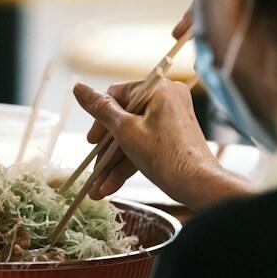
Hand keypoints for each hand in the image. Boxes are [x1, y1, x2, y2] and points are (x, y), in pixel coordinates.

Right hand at [73, 79, 243, 210]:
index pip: (118, 96)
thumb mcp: (125, 131)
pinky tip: (111, 186)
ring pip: (133, 138)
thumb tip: (77, 88)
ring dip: (114, 164)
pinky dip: (129, 164)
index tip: (91, 143)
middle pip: (124, 120)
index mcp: (158, 89)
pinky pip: (146, 145)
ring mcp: (172, 119)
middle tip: (93, 169)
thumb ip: (100, 109)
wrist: (199, 185)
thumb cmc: (164, 155)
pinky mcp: (174, 138)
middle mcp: (168, 99)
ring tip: (97, 189)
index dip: (100, 121)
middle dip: (106, 151)